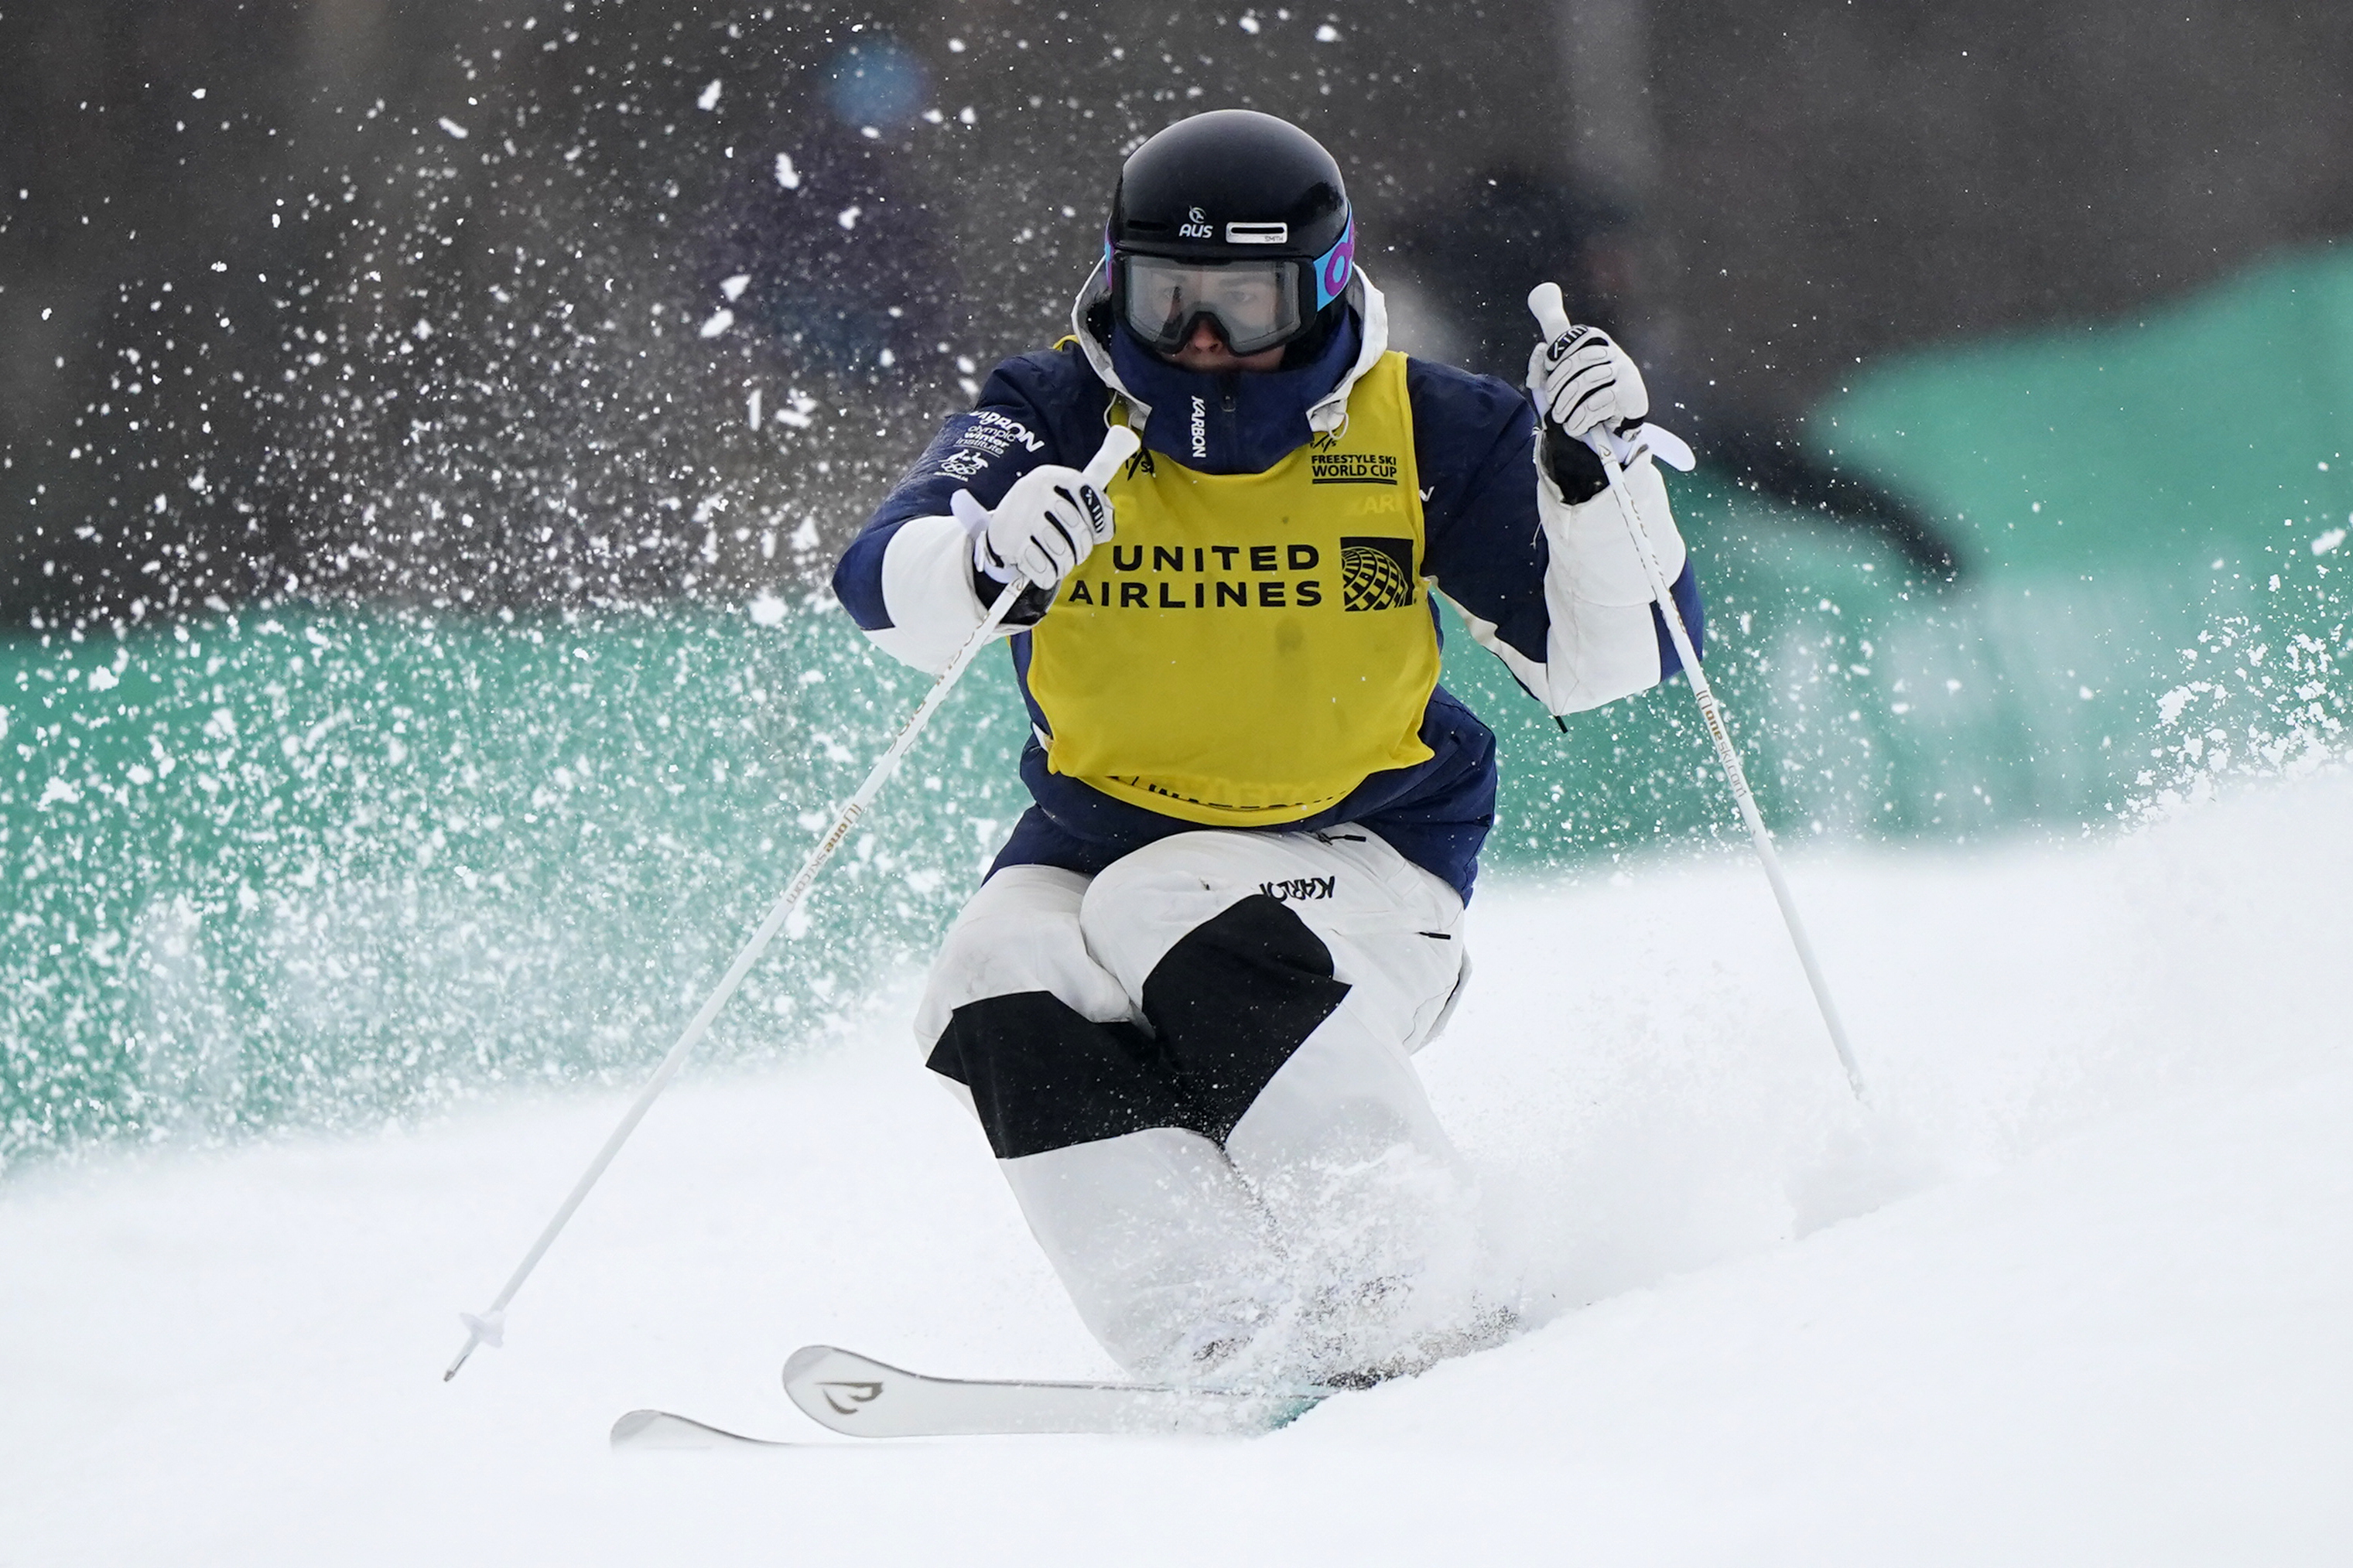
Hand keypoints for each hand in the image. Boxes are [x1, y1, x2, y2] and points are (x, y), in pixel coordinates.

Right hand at [952, 463, 1114, 587]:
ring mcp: (1020, 516)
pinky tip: (1040, 566)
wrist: (1001, 534)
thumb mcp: (1072, 487)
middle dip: (1081, 548)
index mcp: (1054, 474)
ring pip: (1062, 552)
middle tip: (1074, 551)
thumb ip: (1102, 466)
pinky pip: (1044, 569)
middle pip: (1078, 529)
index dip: (1100, 519)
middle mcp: (1035, 489)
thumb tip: (1128, 435)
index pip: (1090, 493)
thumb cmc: (1049, 512)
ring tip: (1056, 557)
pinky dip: (1047, 575)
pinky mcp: (1009, 542)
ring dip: (1064, 563)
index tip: (1098, 532)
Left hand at [1525, 284, 1647, 440]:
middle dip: (1558, 385)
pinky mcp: (1628, 394)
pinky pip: (1597, 403)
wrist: (1618, 418)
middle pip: (1578, 362)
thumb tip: (1540, 307)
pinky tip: (1574, 425)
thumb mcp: (1566, 361)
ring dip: (1567, 405)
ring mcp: (1622, 371)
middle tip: (1551, 402)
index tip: (1550, 368)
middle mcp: (1611, 351)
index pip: (1573, 336)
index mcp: (1595, 339)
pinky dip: (1580, 418)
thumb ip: (1554, 337)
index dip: (1556, 354)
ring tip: (1560, 417)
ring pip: (1586, 384)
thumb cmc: (1587, 388)